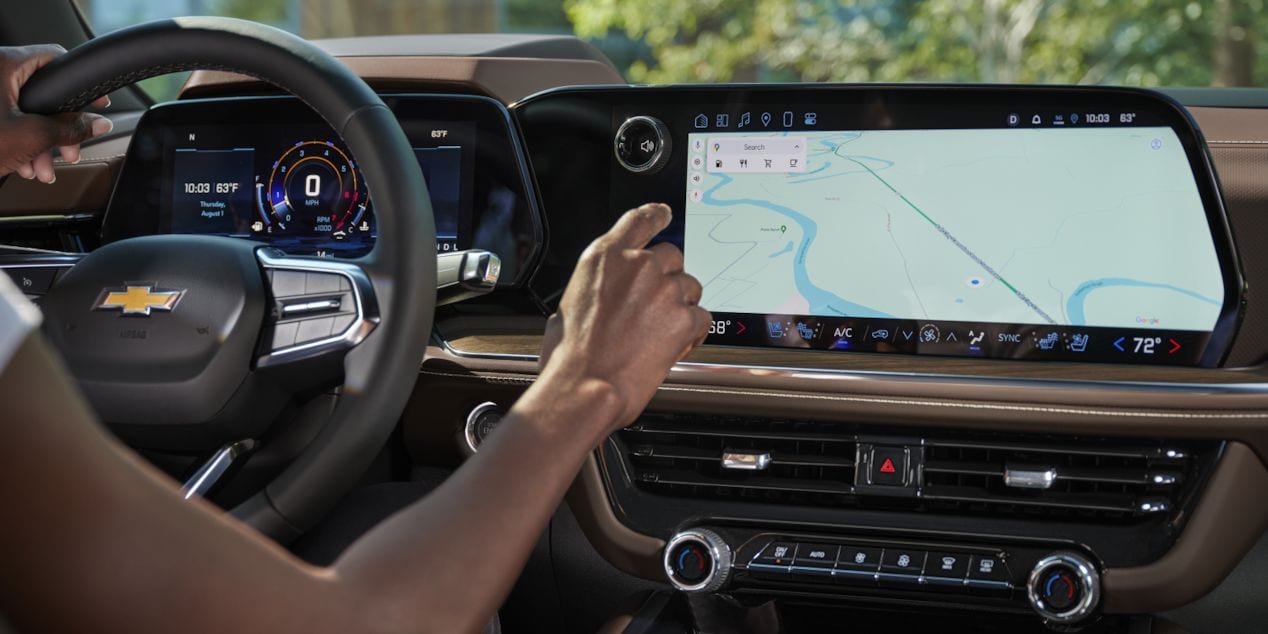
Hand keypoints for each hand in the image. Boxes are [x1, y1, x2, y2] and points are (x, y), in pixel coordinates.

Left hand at [0, 45, 111, 182]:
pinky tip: (25, 164)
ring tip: (43, 168)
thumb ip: (71, 128)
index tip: (96, 103)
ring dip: (40, 143)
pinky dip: (19, 142)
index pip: (55, 60)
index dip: (80, 85)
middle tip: (68, 150)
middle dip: (58, 130)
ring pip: (24, 111)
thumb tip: (97, 123)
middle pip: (41, 94)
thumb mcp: (32, 136)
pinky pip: (6, 119)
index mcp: (4, 64)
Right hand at [539, 203, 710, 429]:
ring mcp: (664, 291)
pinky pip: (702, 318)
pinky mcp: (683, 319)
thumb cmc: (570, 356)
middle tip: (654, 306)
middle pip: (672, 257)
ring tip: (659, 333)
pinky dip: (693, 332)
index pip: (640, 220)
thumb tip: (605, 294)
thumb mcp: (569, 304)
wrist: (585, 387)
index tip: (664, 214)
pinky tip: (675, 346)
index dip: (657, 215)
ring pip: (690, 288)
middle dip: (668, 279)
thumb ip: (597, 286)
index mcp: (605, 258)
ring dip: (681, 306)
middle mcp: (638, 267)